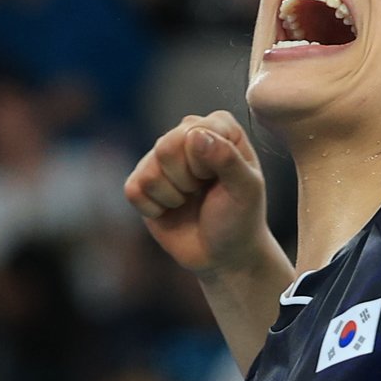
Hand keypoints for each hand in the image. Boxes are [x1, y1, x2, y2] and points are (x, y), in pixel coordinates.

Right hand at [123, 111, 272, 274]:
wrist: (224, 253)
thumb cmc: (241, 216)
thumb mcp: (246, 189)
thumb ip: (227, 158)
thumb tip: (194, 134)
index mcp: (220, 126)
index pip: (192, 132)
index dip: (204, 164)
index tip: (221, 179)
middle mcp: (188, 132)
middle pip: (166, 148)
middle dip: (187, 180)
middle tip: (203, 190)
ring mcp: (162, 156)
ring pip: (149, 172)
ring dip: (173, 196)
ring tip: (191, 199)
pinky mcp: (141, 179)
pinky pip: (134, 190)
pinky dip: (155, 208)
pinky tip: (172, 209)